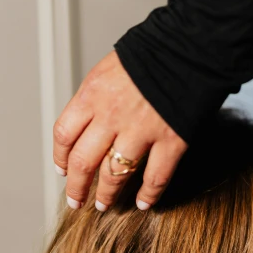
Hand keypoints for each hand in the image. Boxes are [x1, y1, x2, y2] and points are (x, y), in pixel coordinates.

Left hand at [53, 51, 187, 210]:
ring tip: (105, 205)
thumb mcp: (110, 70)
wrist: (191, 46)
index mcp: (93, 95)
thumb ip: (97, 99)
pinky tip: (143, 204)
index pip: (64, 134)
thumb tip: (88, 126)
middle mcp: (112, 116)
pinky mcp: (171, 141)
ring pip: (115, 175)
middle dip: (77, 188)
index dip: (61, 158)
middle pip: (83, 162)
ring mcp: (142, 131)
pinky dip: (148, 195)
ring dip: (108, 195)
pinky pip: (155, 177)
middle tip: (77, 201)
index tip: (63, 171)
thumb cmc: (153, 53)